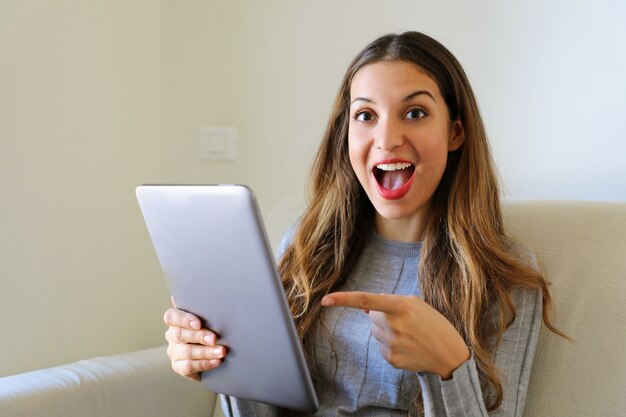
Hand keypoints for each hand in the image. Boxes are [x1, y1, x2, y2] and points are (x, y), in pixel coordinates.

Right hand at [163, 302, 226, 380]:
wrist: (214, 353)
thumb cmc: (211, 328)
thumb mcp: (208, 318)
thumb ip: (206, 309)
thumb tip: (212, 289)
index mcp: (176, 320)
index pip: (172, 317)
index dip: (184, 319)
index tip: (199, 323)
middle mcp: (172, 335)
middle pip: (180, 335)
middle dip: (199, 336)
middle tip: (214, 338)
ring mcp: (174, 352)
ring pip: (186, 352)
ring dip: (206, 352)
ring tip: (221, 351)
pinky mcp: (178, 367)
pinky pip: (188, 367)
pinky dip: (204, 364)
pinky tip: (217, 361)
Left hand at [322, 291, 468, 378]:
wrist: (449, 354)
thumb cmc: (432, 324)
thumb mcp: (416, 304)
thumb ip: (389, 301)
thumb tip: (364, 307)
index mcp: (401, 306)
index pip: (367, 300)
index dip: (344, 299)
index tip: (326, 300)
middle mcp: (394, 325)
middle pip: (372, 316)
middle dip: (382, 316)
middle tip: (404, 321)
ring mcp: (392, 344)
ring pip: (375, 331)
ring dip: (386, 330)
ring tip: (408, 334)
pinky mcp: (391, 359)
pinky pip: (381, 346)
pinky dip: (390, 344)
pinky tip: (407, 345)